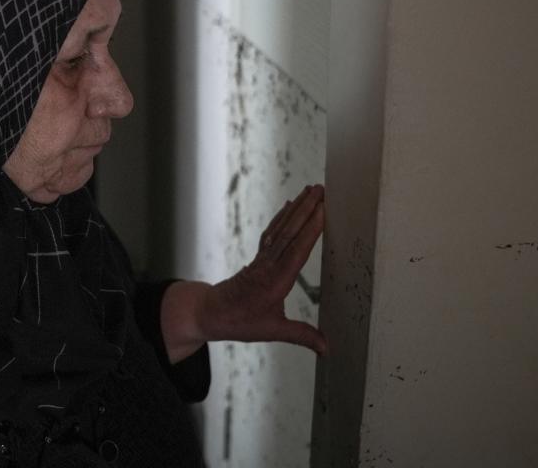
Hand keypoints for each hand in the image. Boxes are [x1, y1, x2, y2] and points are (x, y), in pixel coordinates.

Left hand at [198, 184, 327, 353]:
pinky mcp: (258, 257)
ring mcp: (262, 258)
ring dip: (297, 207)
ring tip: (311, 190)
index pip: (297, 251)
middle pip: (290, 232)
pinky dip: (282, 217)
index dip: (310, 230)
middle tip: (321, 189)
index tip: (323, 210)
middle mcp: (269, 265)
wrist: (210, 313)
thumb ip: (302, 335)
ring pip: (281, 228)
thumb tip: (327, 348)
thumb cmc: (240, 322)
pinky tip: (289, 205)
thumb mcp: (272, 331)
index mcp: (275, 281)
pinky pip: (271, 232)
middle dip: (306, 209)